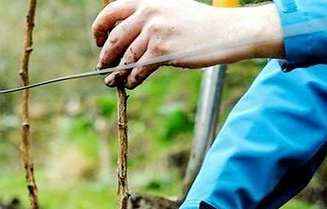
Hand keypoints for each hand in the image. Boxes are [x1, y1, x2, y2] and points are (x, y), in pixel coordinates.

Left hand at [92, 0, 282, 88]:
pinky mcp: (163, 51)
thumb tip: (129, 39)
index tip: (98, 41)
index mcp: (149, 1)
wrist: (228, 31)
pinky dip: (133, 79)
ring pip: (126, 56)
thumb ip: (151, 19)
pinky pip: (139, 69)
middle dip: (106, 55)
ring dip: (117, 72)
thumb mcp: (173, 11)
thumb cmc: (202, 25)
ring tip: (114, 81)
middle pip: (115, 37)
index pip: (112, 11)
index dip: (100, 28)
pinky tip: (132, 83)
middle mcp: (149, 13)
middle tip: (102, 66)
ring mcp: (155, 31)